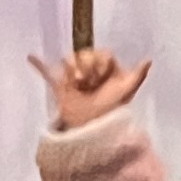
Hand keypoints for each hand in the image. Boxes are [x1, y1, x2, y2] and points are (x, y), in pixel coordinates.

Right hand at [30, 46, 151, 128]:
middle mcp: (90, 69)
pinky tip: (31, 56)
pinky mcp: (60, 85)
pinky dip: (38, 64)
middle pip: (83, 53)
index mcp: (106, 68)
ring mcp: (73, 76)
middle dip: (86, 66)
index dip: (100, 63)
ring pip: (68, 59)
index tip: (100, 77)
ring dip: (72, 69)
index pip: (101, 53)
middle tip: (88, 83)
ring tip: (77, 84)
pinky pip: (46, 71)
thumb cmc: (113, 108)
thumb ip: (137, 76)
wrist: (93, 126)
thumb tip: (148, 60)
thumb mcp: (126, 91)